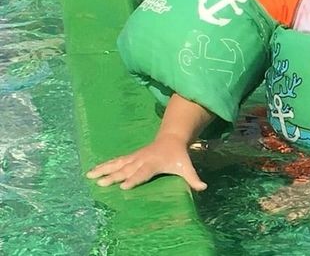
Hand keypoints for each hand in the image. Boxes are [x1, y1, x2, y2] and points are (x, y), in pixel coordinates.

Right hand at [85, 134, 207, 190]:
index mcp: (154, 163)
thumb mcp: (186, 166)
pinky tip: (92, 171)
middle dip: (113, 176)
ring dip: (103, 169)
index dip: (134, 179)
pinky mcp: (130, 157)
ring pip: (117, 164)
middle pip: (126, 169)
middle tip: (100, 184)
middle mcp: (141, 159)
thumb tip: (204, 188)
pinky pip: (115, 161)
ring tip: (89, 176)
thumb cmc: (178, 155)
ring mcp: (134, 157)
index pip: (142, 172)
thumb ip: (193, 178)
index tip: (123, 186)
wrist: (172, 138)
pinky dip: (103, 165)